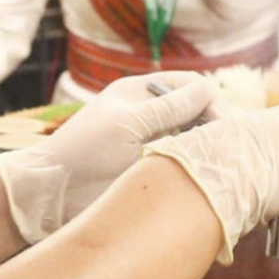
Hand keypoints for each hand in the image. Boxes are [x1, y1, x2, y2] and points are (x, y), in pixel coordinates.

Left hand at [0, 72, 215, 241]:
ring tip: (219, 165)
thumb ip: (169, 108)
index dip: (212, 101)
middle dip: (214, 125)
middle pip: (196, 110)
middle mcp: (149, 114)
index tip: (224, 126)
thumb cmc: (84, 151)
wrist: (51, 194)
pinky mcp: (149, 169)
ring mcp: (150, 142)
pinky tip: (202, 178)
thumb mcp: (128, 125)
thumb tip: (210, 90)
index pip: (191, 85)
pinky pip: (180, 163)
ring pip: (191, 138)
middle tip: (226, 149)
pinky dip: (193, 167)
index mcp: (141, 92)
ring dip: (205, 148)